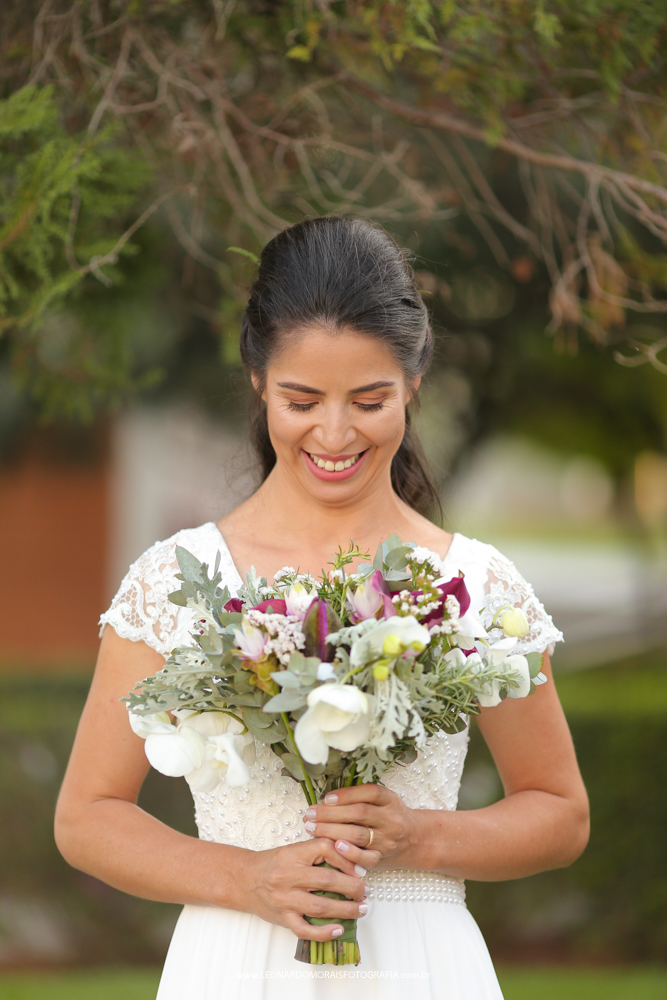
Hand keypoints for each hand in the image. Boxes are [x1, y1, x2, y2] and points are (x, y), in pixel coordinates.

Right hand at [241, 837, 368, 941]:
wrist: (244, 879)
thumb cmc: (273, 863)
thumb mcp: (294, 850)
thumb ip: (319, 853)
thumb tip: (352, 863)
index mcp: (293, 854)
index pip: (324, 849)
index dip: (346, 859)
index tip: (360, 869)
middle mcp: (288, 876)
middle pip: (326, 881)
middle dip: (352, 887)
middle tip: (365, 891)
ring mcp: (284, 899)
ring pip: (320, 907)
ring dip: (346, 910)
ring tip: (361, 909)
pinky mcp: (282, 918)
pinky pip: (304, 930)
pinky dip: (323, 932)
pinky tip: (339, 929)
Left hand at [302, 784, 417, 869]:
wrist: (414, 839)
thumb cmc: (390, 816)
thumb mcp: (383, 801)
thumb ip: (361, 797)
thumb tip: (326, 798)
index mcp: (390, 800)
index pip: (370, 793)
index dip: (347, 794)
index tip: (326, 797)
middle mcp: (391, 818)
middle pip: (360, 813)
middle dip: (331, 813)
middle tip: (310, 813)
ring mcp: (387, 839)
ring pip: (359, 835)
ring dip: (332, 831)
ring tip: (312, 828)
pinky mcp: (382, 858)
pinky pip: (366, 859)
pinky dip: (349, 854)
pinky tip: (335, 848)